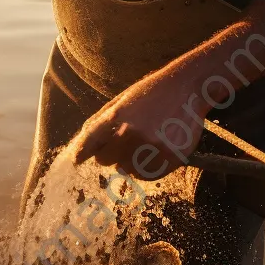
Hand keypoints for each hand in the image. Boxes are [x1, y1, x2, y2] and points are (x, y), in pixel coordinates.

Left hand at [73, 70, 204, 179]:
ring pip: (127, 170)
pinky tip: (156, 150)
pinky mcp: (170, 157)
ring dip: (132, 161)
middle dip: (111, 153)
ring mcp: (152, 147)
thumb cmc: (150, 94)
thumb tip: (77, 150)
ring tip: (145, 142)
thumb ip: (98, 124)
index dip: (80, 154)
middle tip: (126, 140)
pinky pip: (148, 175)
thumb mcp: (120, 101)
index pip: (87, 146)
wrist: (187, 88)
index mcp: (115, 118)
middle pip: (105, 161)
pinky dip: (148, 168)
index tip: (77, 161)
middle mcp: (131, 134)